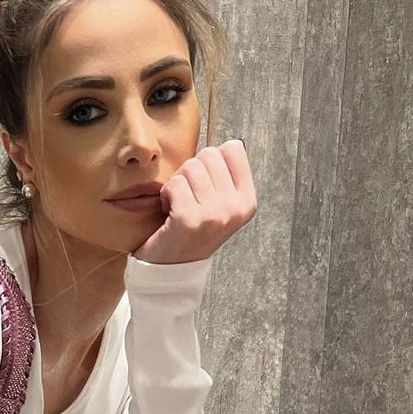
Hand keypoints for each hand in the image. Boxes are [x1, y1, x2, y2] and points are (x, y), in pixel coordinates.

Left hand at [131, 139, 256, 265]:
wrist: (170, 271)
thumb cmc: (190, 232)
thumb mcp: (219, 204)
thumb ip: (226, 176)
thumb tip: (231, 143)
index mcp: (247, 201)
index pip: (233, 149)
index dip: (211, 161)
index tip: (205, 186)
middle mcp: (235, 208)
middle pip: (209, 154)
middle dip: (191, 172)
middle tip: (187, 199)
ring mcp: (214, 214)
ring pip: (190, 166)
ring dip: (177, 184)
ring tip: (178, 208)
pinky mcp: (190, 219)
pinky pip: (174, 184)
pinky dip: (165, 196)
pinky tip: (169, 215)